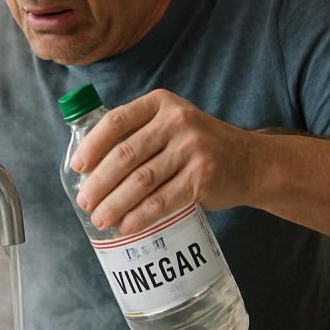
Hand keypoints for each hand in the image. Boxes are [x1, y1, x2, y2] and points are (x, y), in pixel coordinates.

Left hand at [70, 89, 261, 233]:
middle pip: (125, 155)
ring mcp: (192, 148)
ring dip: (114, 204)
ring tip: (100, 219)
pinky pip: (162, 201)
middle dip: (99, 183)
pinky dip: (140, 216)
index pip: (117, 121)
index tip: (77, 167)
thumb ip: (139, 133)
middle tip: (85, 202)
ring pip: (140, 181)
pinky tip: (126, 226)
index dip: (92, 146)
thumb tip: (89, 168)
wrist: (251, 162)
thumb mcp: (172, 124)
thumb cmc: (199, 146)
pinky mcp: (203, 177)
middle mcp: (177, 120)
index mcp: (161, 104)